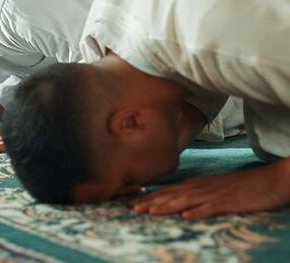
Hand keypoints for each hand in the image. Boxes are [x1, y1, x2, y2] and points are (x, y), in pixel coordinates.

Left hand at [132, 159, 289, 218]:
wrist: (265, 181)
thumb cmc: (237, 186)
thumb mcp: (210, 186)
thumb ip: (193, 191)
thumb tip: (175, 197)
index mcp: (195, 184)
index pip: (168, 191)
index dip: (150, 197)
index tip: (133, 202)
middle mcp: (200, 188)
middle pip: (171, 195)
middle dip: (151, 202)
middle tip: (133, 208)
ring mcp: (213, 194)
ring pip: (185, 200)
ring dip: (167, 206)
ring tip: (150, 211)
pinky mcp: (227, 202)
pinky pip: (210, 207)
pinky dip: (198, 211)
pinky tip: (186, 216)